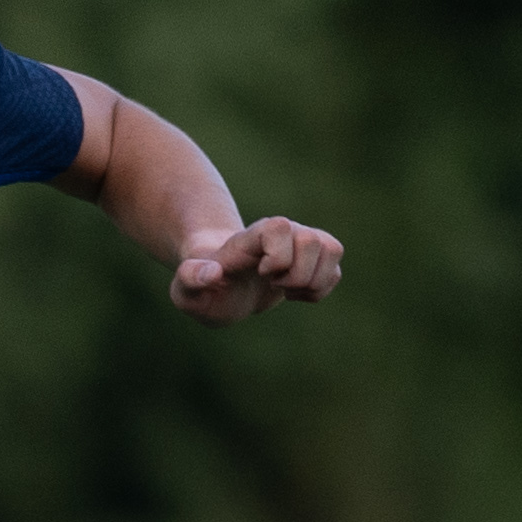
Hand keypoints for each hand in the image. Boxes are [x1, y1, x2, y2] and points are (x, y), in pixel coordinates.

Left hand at [170, 217, 342, 321]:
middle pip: (312, 241)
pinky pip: (335, 271)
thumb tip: (213, 273)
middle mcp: (281, 233)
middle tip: (272, 283)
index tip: (262, 273)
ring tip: (285, 289)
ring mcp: (299, 243)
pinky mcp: (313, 259)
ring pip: (333, 249)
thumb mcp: (185, 291)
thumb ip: (190, 280)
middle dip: (297, 274)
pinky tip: (294, 293)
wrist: (219, 288)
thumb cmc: (201, 287)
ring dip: (313, 281)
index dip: (278, 256)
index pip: (280, 227)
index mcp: (251, 238)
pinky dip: (319, 290)